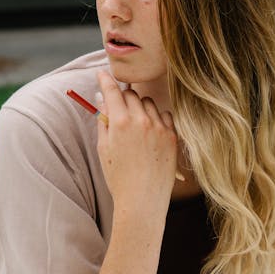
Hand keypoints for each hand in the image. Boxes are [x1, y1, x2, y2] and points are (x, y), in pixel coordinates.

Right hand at [96, 70, 177, 206]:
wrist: (142, 200)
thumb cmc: (118, 177)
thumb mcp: (104, 148)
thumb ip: (104, 121)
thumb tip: (103, 101)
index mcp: (120, 122)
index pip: (112, 90)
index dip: (105, 80)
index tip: (102, 73)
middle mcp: (141, 120)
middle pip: (131, 94)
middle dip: (123, 98)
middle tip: (119, 110)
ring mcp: (159, 127)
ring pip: (149, 103)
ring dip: (141, 108)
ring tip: (136, 128)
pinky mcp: (172, 136)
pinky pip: (164, 116)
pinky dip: (157, 119)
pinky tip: (151, 134)